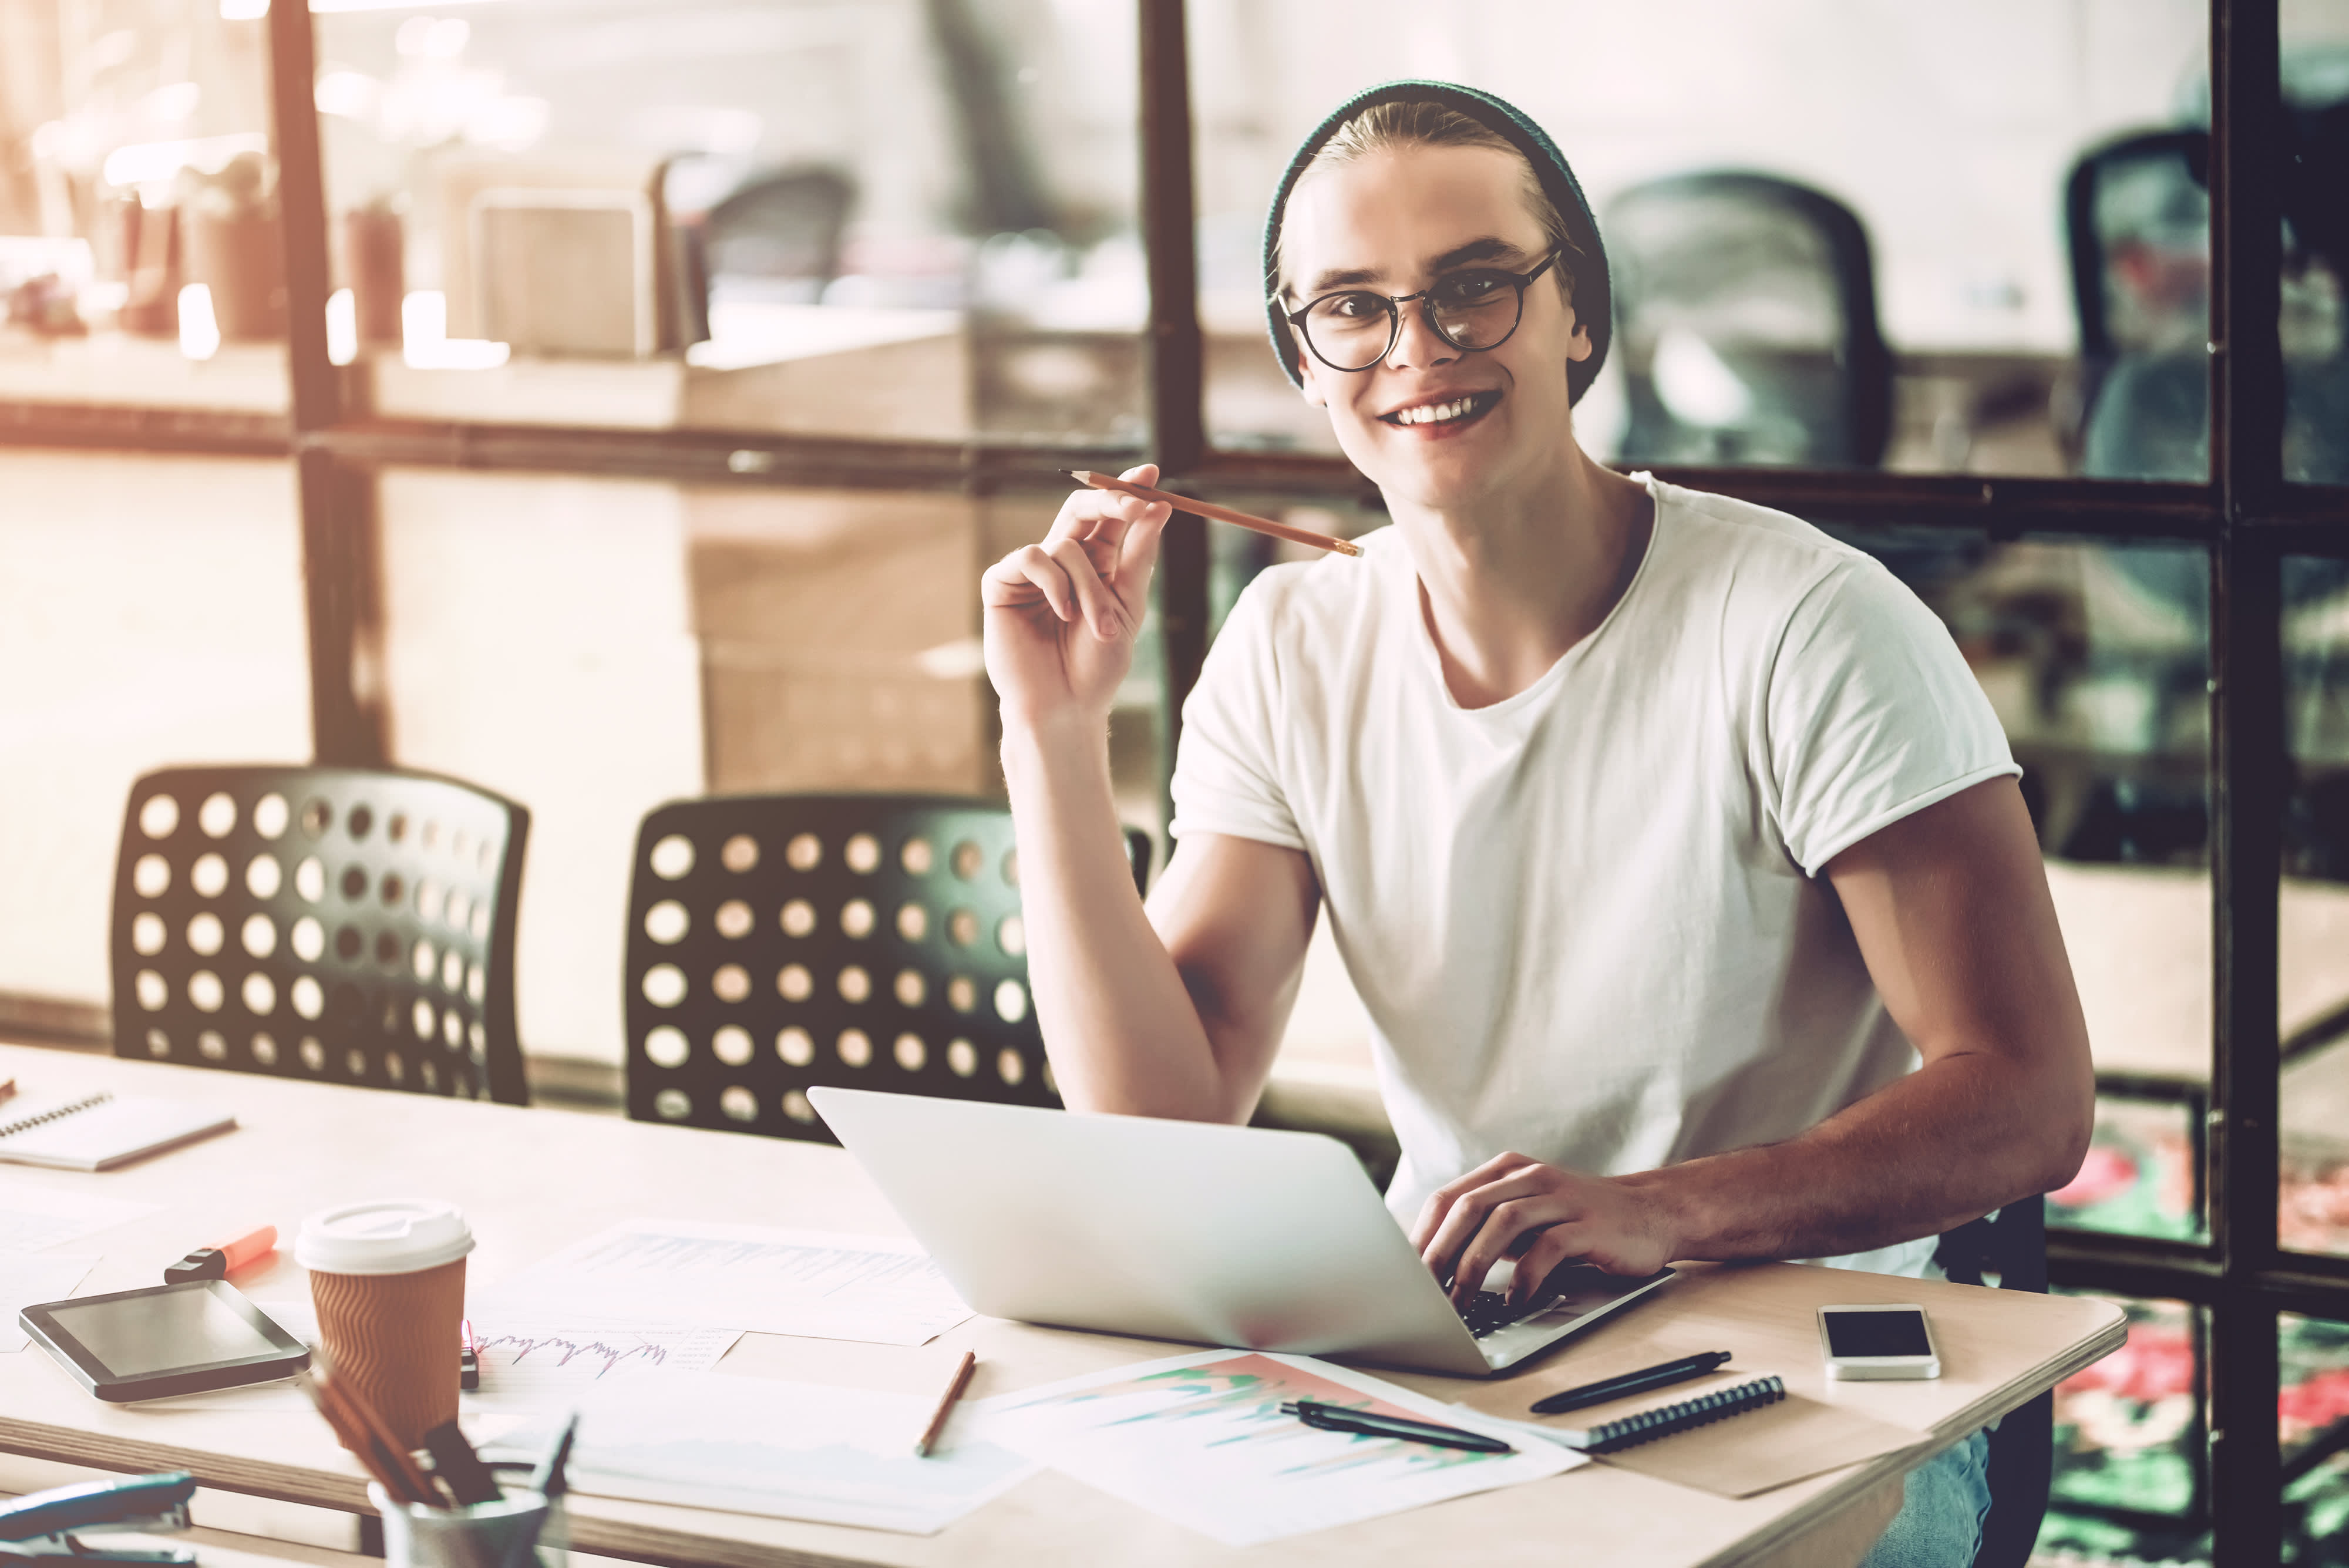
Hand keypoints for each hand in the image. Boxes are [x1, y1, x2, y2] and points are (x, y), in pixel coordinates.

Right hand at [981, 465, 1170, 733]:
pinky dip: (1054, 584)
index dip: (1128, 490)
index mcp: (1095, 565)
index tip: (1154, 473)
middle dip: (1110, 500)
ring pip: (1065, 544)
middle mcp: (1062, 561)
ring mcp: (1031, 572)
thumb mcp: (1129, 606)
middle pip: (1081, 508)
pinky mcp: (1002, 584)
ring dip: (1090, 585)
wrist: (1065, 706)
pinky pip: (1032, 558)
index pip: (1110, 516)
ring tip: (1097, 625)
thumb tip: (1160, 507)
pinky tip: (1062, 614)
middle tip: (1135, 504)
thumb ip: (1139, 557)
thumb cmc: (1097, 665)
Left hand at [1410, 1152, 1680, 1307]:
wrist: (1649, 1213)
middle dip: (1440, 1252)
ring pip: (1502, 1221)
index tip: (1403, 1273)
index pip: (1448, 1198)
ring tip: (1460, 1302)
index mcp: (1507, 1171)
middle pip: (1468, 1208)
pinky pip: (1548, 1248)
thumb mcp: (1526, 1217)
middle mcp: (1530, 1177)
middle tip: (1423, 1292)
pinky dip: (1525, 1276)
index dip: (1422, 1236)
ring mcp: (1560, 1198)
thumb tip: (1433, 1266)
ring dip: (1475, 1265)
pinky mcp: (1588, 1224)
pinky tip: (1515, 1301)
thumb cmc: (1577, 1222)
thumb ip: (1487, 1230)